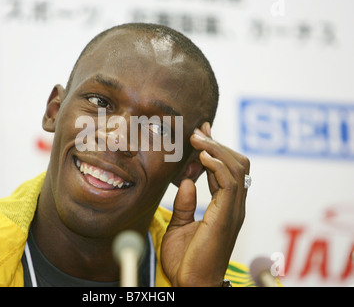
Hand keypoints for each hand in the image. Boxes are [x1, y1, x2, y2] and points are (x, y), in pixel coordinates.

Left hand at [161, 122, 249, 285]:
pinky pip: (229, 183)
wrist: (191, 284)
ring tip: (197, 138)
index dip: (215, 150)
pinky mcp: (227, 217)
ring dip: (216, 149)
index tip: (200, 134)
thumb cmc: (186, 261)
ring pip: (236, 169)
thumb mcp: (180, 226)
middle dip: (218, 144)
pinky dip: (217, 165)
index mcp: (225, 208)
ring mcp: (233, 211)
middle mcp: (234, 207)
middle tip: (198, 131)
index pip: (226, 171)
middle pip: (237, 164)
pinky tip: (202, 156)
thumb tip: (185, 181)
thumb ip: (184, 204)